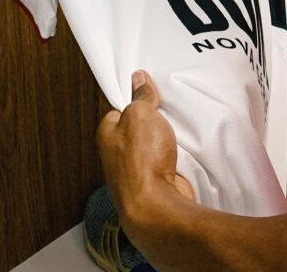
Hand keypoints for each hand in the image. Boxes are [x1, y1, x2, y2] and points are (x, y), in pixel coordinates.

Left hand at [97, 71, 194, 234]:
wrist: (157, 206)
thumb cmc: (141, 162)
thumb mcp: (141, 114)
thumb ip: (140, 96)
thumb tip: (139, 80)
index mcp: (107, 134)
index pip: (118, 109)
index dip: (134, 99)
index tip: (147, 90)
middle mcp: (116, 155)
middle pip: (136, 128)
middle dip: (152, 120)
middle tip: (164, 111)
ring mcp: (134, 171)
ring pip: (151, 145)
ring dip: (164, 139)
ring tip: (174, 131)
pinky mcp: (153, 184)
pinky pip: (164, 161)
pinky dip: (173, 155)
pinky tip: (180, 151)